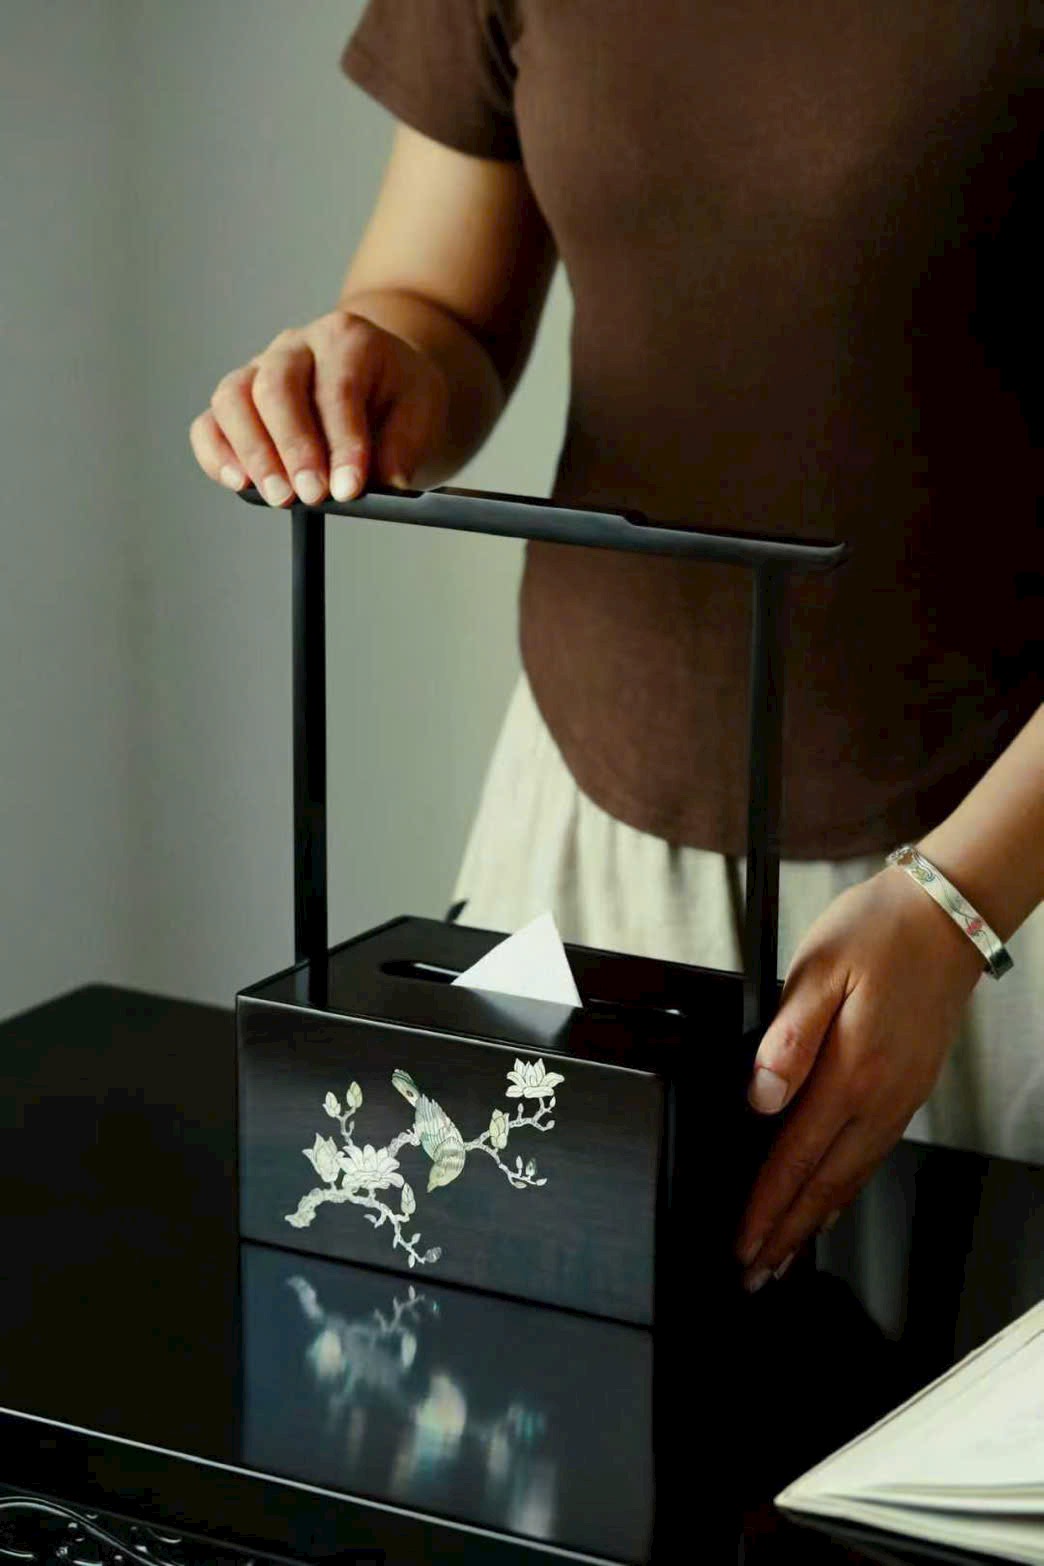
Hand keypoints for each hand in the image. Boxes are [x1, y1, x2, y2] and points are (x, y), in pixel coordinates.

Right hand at [189, 309, 449, 505]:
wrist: (381, 379)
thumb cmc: (397, 396)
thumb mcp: (419, 413)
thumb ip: (402, 447)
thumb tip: (381, 484)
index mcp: (347, 338)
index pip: (337, 389)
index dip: (342, 443)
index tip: (348, 489)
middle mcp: (296, 346)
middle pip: (276, 387)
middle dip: (292, 448)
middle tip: (311, 495)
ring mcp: (258, 369)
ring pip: (234, 398)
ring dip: (253, 453)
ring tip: (278, 497)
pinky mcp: (237, 401)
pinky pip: (210, 423)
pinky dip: (217, 454)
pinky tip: (239, 484)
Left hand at [735, 864, 983, 1290]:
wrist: (949, 914)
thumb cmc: (880, 931)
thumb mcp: (819, 968)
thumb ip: (788, 1038)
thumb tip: (760, 1098)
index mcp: (852, 1072)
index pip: (795, 1157)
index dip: (764, 1207)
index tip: (740, 1245)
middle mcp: (881, 1097)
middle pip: (824, 1184)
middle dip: (784, 1233)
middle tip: (752, 1275)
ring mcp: (900, 1097)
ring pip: (849, 1177)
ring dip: (812, 1219)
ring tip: (781, 1255)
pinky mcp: (908, 1088)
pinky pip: (869, 1154)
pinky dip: (842, 1189)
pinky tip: (827, 1199)